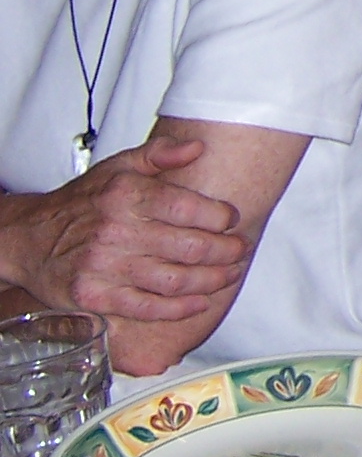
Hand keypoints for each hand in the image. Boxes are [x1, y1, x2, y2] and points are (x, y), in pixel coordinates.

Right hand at [0, 140, 248, 323]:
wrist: (27, 238)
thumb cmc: (81, 202)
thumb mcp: (117, 167)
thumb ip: (159, 154)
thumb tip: (198, 148)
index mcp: (126, 195)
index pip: (189, 207)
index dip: (221, 217)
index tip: (233, 220)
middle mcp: (116, 230)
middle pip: (189, 246)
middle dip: (226, 251)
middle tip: (240, 251)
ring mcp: (104, 266)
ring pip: (174, 279)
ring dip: (211, 281)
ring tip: (229, 275)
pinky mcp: (94, 295)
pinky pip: (146, 307)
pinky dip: (178, 308)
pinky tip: (199, 302)